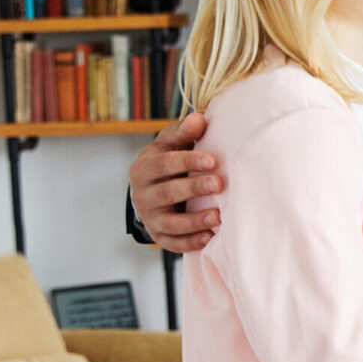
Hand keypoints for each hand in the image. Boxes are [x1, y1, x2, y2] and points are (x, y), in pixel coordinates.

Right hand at [130, 113, 221, 252]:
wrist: (151, 189)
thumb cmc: (167, 161)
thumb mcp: (169, 143)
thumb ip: (183, 132)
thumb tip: (199, 119)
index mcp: (144, 169)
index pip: (163, 165)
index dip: (187, 161)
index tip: (212, 160)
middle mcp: (143, 195)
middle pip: (167, 193)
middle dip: (194, 189)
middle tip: (219, 184)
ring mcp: (150, 217)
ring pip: (170, 223)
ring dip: (194, 221)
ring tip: (218, 216)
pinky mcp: (159, 235)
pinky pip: (173, 242)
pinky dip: (190, 242)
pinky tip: (209, 238)